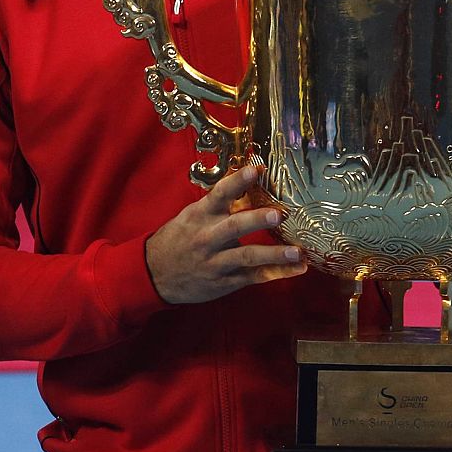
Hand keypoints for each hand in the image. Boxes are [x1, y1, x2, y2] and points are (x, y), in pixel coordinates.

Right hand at [145, 165, 306, 303]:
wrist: (154, 273)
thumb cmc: (177, 239)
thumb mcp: (191, 217)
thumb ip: (220, 206)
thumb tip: (252, 189)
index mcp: (199, 216)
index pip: (219, 194)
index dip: (237, 181)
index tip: (256, 170)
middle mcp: (207, 238)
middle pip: (234, 227)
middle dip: (257, 220)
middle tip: (280, 214)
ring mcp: (215, 262)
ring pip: (247, 256)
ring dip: (274, 254)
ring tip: (297, 252)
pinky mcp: (224, 281)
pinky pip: (252, 277)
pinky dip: (276, 273)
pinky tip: (297, 269)